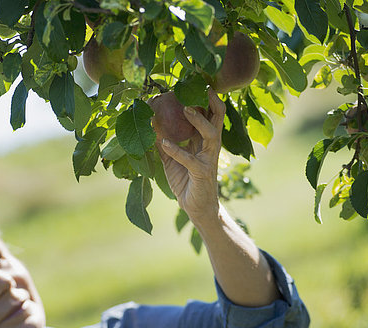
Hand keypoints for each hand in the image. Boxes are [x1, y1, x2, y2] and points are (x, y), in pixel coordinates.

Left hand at [156, 89, 225, 221]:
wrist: (196, 208)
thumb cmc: (186, 181)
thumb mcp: (171, 159)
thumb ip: (163, 142)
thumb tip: (149, 124)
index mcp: (205, 141)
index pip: (210, 114)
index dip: (205, 98)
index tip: (194, 80)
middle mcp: (210, 147)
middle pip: (218, 118)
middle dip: (212, 101)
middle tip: (201, 86)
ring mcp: (208, 160)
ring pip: (211, 135)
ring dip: (199, 121)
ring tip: (186, 109)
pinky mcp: (202, 173)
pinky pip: (191, 160)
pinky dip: (177, 150)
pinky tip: (164, 143)